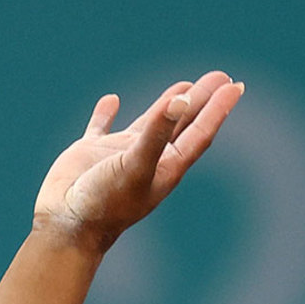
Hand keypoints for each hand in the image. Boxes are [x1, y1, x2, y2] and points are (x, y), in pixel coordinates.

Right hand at [32, 71, 243, 252]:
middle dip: (202, 100)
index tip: (235, 86)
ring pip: (151, 123)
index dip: (218, 109)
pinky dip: (106, 114)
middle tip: (222, 76)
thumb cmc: (106, 202)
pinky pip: (102, 127)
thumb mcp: (136, 165)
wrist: (69, 227)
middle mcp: (149, 159)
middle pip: (183, 124)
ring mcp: (121, 155)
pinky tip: (111, 100)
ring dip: (168, 105)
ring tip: (186, 85)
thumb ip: (157, 134)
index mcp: (167, 167)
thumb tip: (182, 100)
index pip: (200, 132)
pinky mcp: (91, 153)